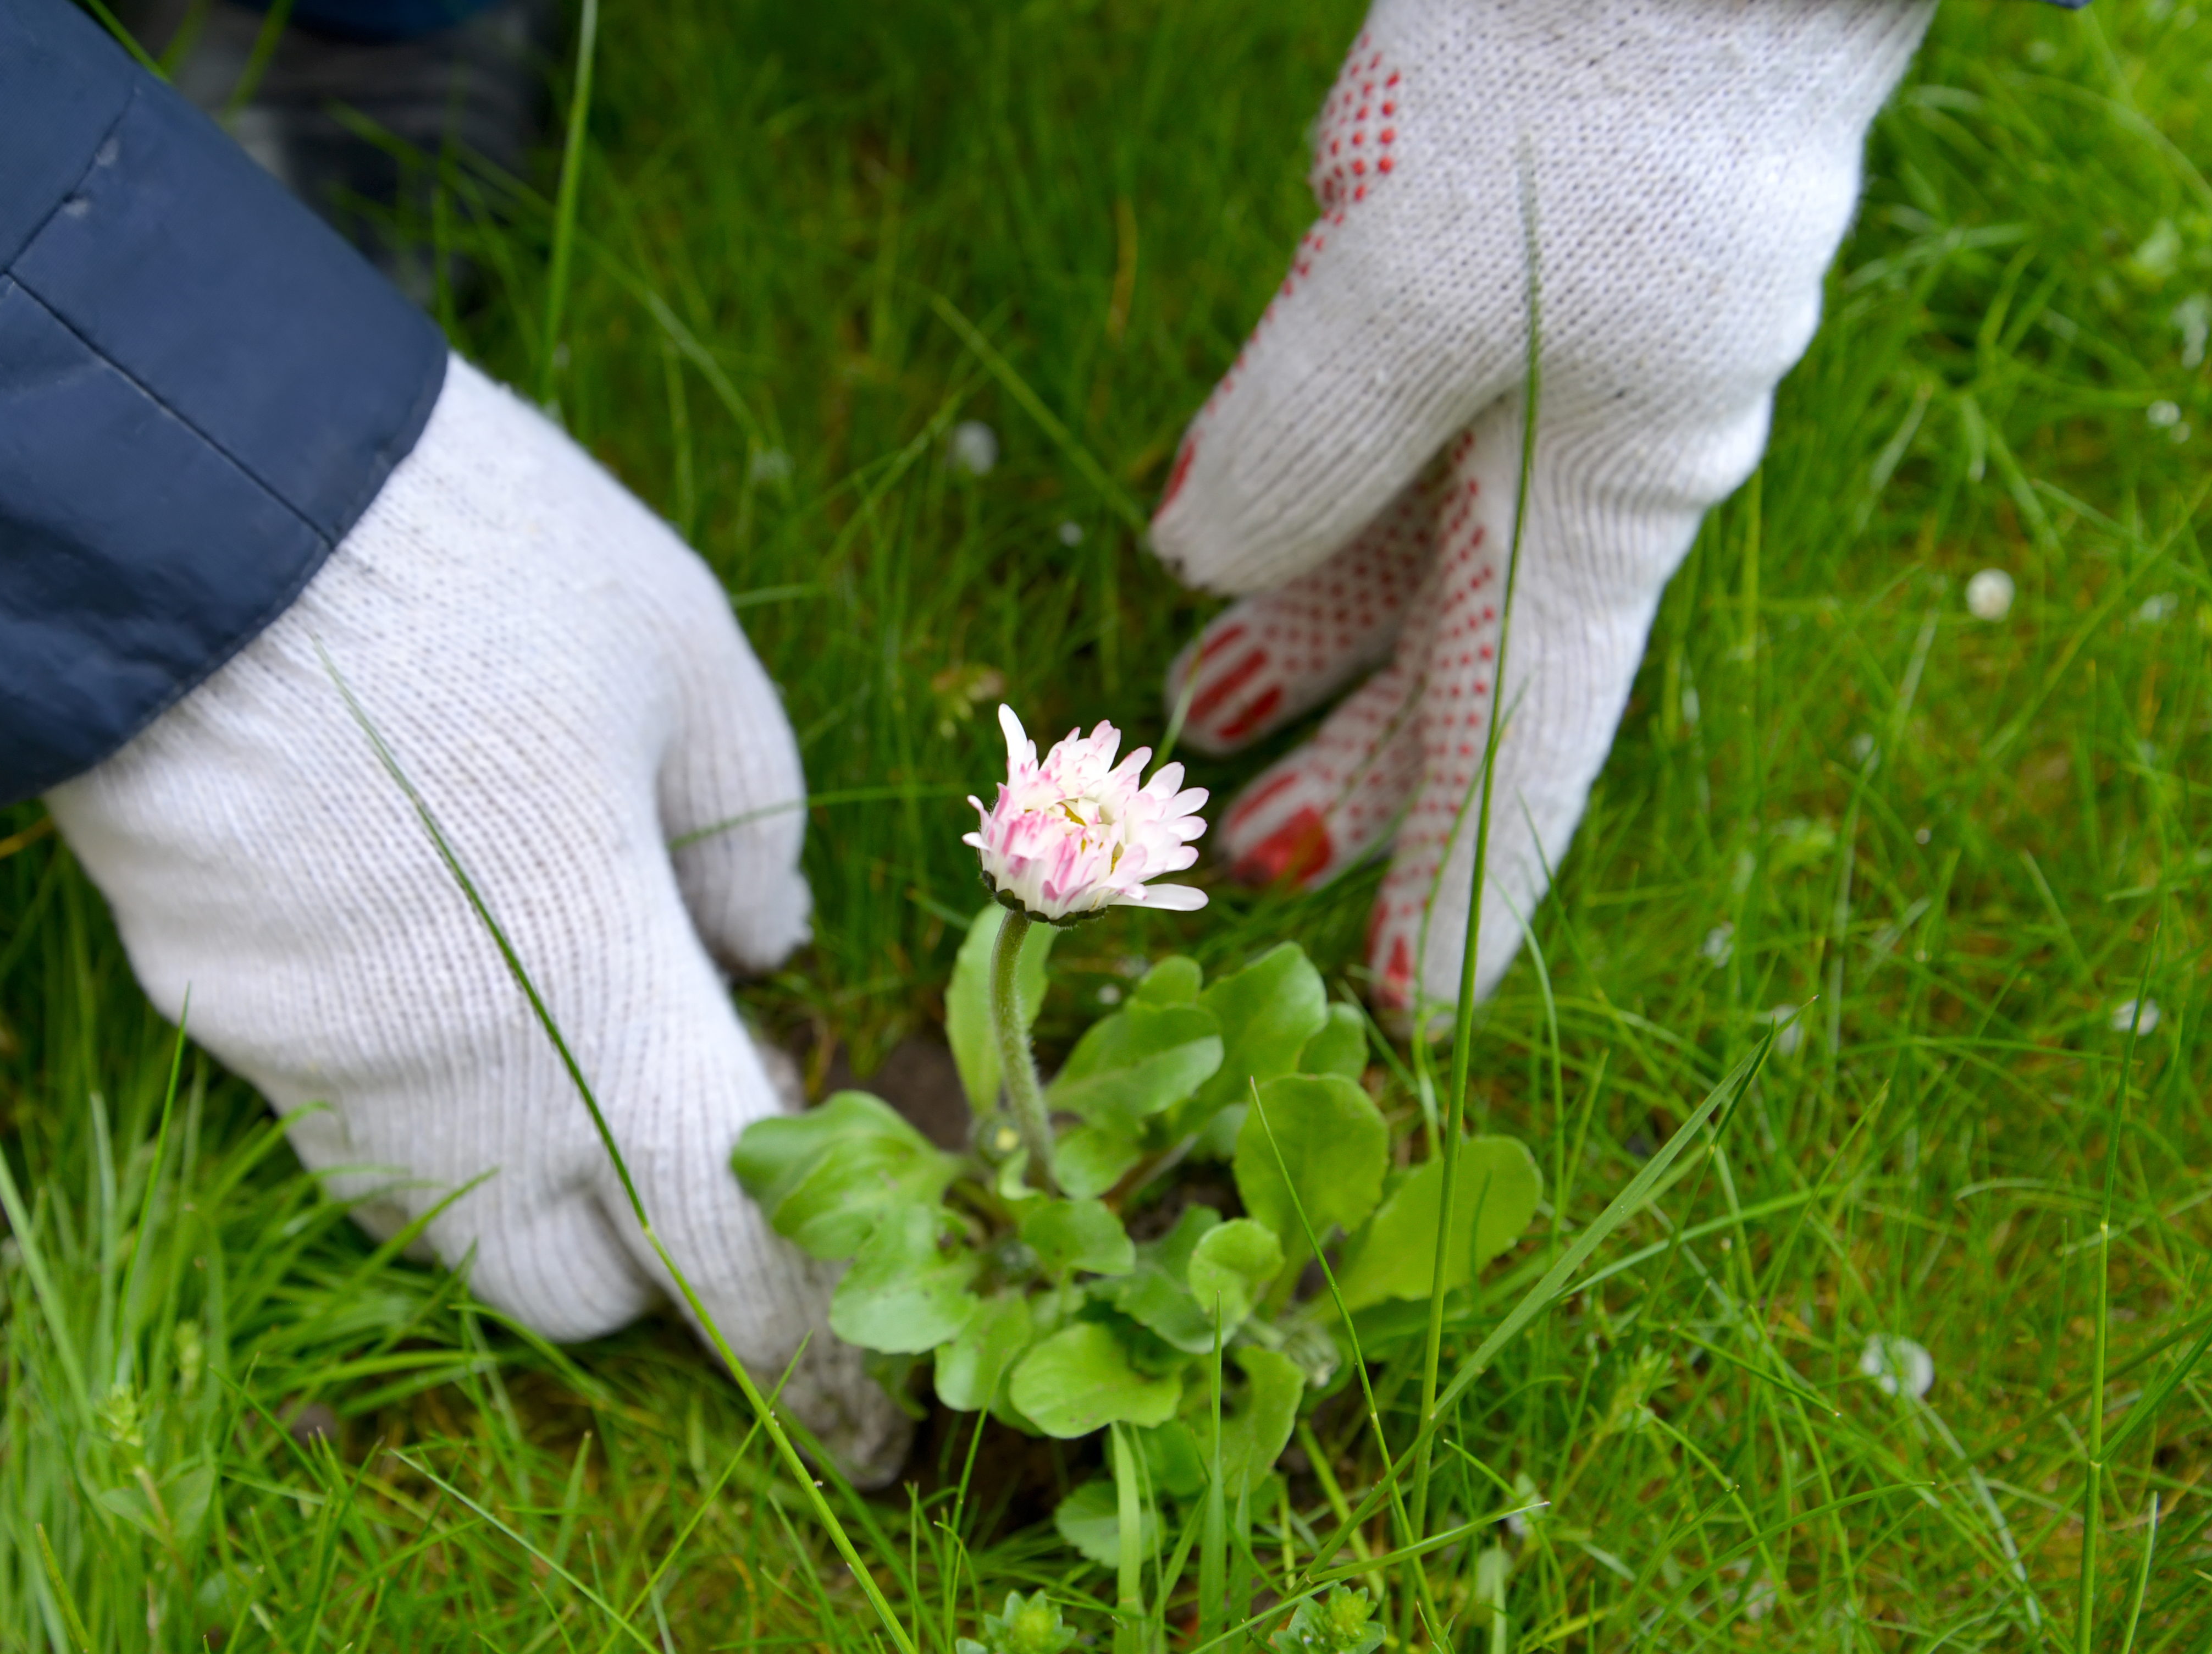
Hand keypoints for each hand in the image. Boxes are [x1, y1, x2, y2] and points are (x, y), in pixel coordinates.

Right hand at [48, 358, 908, 1483]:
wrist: (186, 506)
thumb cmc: (484, 571)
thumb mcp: (689, 657)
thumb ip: (755, 828)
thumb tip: (763, 951)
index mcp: (607, 1013)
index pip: (729, 1252)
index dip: (802, 1349)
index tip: (856, 1412)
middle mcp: (452, 1089)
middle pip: (568, 1287)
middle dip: (646, 1259)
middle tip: (685, 1131)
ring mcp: (309, 1064)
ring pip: (439, 1212)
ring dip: (519, 1173)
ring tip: (549, 1020)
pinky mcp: (206, 1008)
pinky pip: (334, 1105)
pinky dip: (409, 1079)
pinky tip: (422, 949)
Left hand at [1152, 0, 1933, 1030]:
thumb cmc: (1584, 108)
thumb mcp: (1409, 296)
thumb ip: (1303, 450)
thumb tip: (1202, 566)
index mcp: (1599, 505)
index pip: (1524, 740)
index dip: (1465, 879)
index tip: (1418, 1001)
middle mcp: (1570, 461)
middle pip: (1453, 660)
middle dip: (1359, 771)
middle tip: (1248, 862)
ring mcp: (1521, 375)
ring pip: (1397, 550)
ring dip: (1297, 640)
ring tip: (1192, 710)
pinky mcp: (1464, 287)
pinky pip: (1371, 434)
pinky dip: (1291, 501)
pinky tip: (1206, 537)